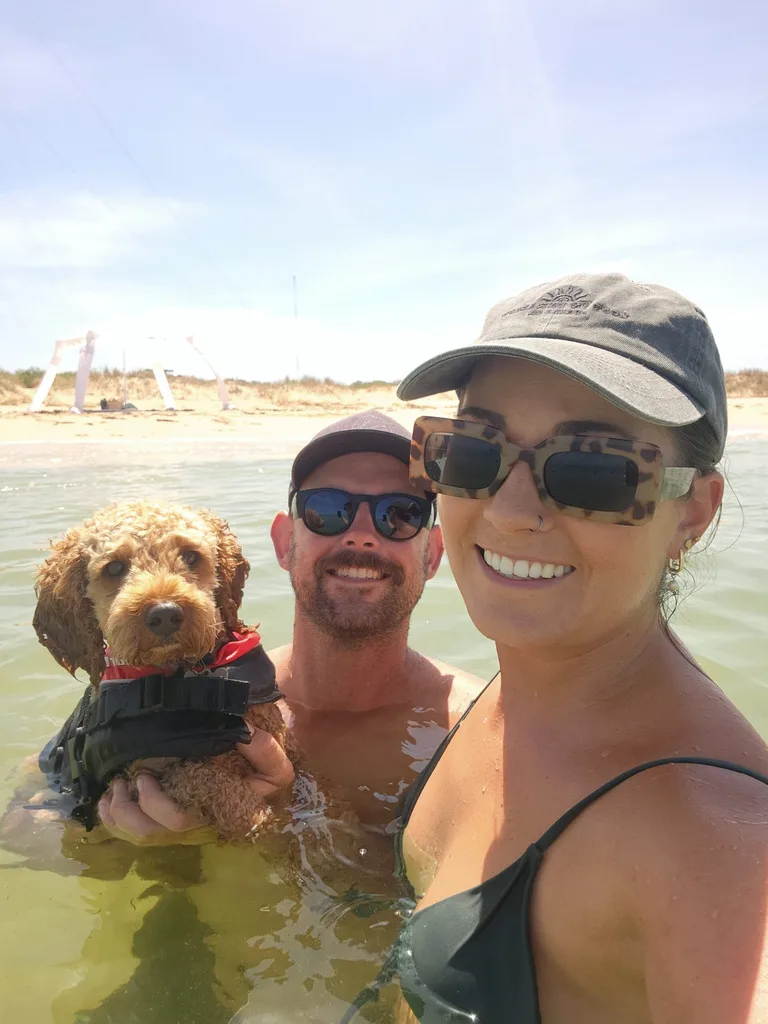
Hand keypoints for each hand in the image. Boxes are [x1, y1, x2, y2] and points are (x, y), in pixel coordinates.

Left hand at [97, 725, 295, 845]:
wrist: (263, 776)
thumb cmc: (264, 772)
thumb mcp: (275, 765)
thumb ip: (266, 752)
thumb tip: (244, 732)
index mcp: (213, 813)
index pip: (178, 821)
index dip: (154, 803)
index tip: (145, 775)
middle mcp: (193, 824)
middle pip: (151, 833)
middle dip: (129, 809)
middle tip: (126, 779)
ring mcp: (178, 822)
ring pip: (139, 835)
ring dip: (118, 813)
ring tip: (115, 786)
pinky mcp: (166, 817)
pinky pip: (132, 830)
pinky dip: (112, 817)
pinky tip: (107, 799)